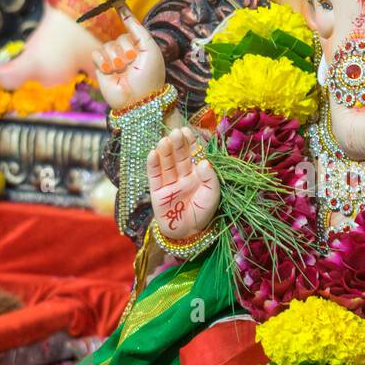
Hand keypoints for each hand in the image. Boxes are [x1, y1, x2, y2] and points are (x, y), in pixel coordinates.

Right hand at [92, 5, 165, 111]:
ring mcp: (113, 59)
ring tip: (124, 72)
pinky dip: (104, 63)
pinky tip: (112, 73)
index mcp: (140, 45)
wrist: (138, 100)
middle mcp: (126, 51)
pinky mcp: (101, 67)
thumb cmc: (149, 76)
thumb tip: (126, 12)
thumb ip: (138, 29)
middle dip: (127, 49)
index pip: (129, 24)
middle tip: (133, 64)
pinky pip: (97, 54)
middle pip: (119, 37)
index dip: (122, 10)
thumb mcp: (150, 49)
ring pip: (108, 46)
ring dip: (117, 59)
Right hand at [147, 127, 220, 242]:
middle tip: (175, 132)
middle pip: (179, 156)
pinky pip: (154, 175)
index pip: (193, 154)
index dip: (190, 143)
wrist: (188, 233)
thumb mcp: (212, 195)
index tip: (187, 131)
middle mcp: (183, 175)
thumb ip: (210, 178)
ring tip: (164, 140)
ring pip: (166, 163)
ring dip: (165, 151)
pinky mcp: (157, 191)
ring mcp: (169, 182)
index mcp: (197, 174)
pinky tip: (153, 153)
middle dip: (177, 144)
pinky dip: (153, 164)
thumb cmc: (203, 214)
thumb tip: (205, 162)